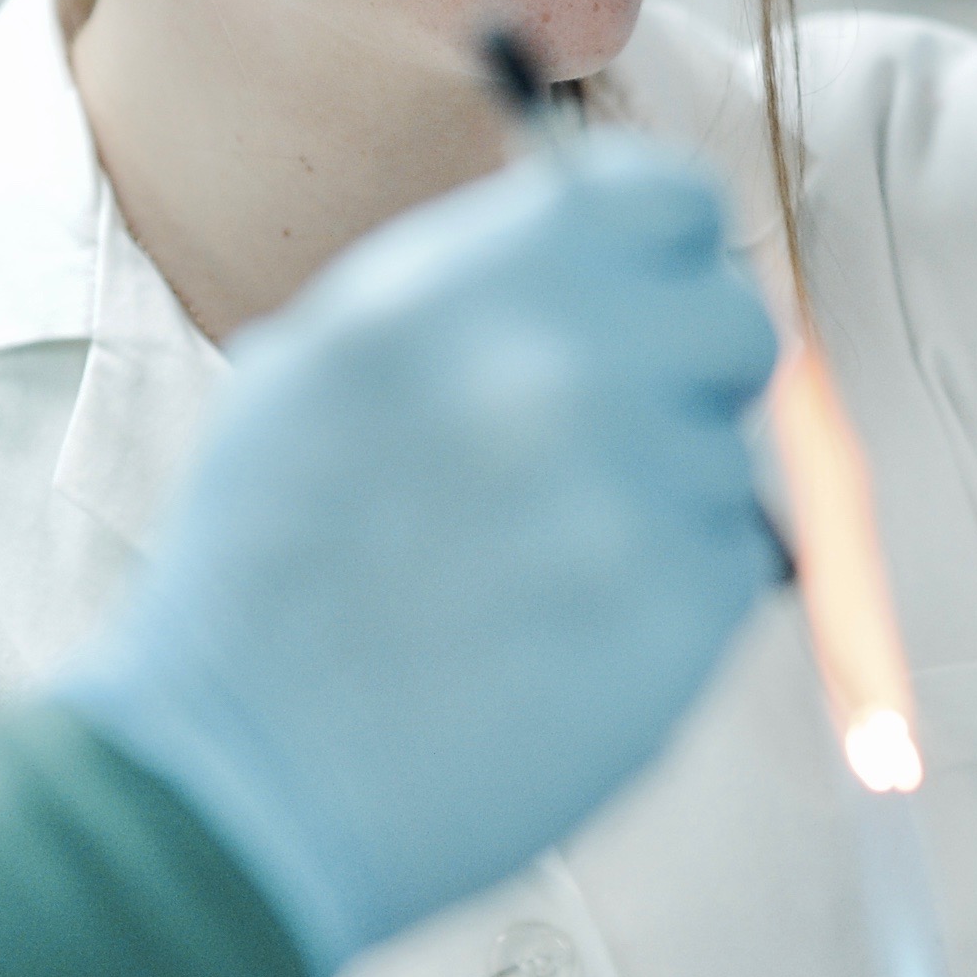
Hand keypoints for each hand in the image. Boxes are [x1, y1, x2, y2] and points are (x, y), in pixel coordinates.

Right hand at [53, 132, 780, 976]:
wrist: (241, 782)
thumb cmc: (271, 573)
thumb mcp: (328, 361)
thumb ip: (475, 281)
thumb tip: (593, 233)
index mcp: (472, 283)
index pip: (663, 194)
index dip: (668, 249)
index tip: (649, 295)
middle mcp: (562, 363)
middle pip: (731, 321)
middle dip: (687, 379)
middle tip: (605, 448)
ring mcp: (631, 487)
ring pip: (727, 455)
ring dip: (664, 500)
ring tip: (539, 567)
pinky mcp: (680, 608)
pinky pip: (735, 562)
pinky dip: (675, 597)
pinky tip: (567, 634)